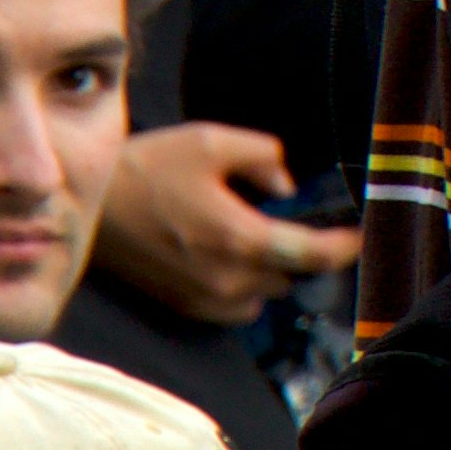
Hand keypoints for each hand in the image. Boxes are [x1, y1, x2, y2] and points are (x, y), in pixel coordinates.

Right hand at [105, 122, 362, 326]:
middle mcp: (228, 278)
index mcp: (239, 237)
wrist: (90, 210)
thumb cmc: (146, 169)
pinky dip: (245, 285)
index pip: (312, 254)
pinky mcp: (187, 308)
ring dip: (270, 269)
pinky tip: (226, 254)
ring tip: (250, 232)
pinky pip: (238, 306)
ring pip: (266, 293)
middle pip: (292, 276)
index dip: (345, 246)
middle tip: (292, 220)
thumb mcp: (210, 141)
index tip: (360, 236)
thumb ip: (263, 157)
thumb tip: (285, 188)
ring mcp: (206, 299)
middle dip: (300, 251)